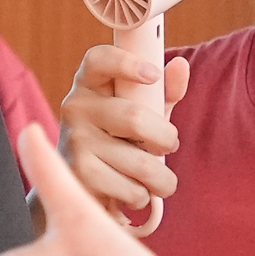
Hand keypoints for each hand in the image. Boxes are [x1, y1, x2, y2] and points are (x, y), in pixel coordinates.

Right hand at [57, 44, 189, 217]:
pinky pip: (131, 189)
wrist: (80, 187)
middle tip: (170, 146)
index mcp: (89, 83)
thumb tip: (180, 65)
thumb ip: (163, 92)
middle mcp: (75, 107)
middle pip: (135, 118)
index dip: (126, 63)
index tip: (153, 74)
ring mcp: (74, 141)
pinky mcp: (78, 176)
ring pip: (140, 162)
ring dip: (162, 178)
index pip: (98, 60)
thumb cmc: (118, 139)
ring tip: (159, 180)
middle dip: (165, 138)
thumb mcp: (141, 112)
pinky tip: (132, 191)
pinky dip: (142, 196)